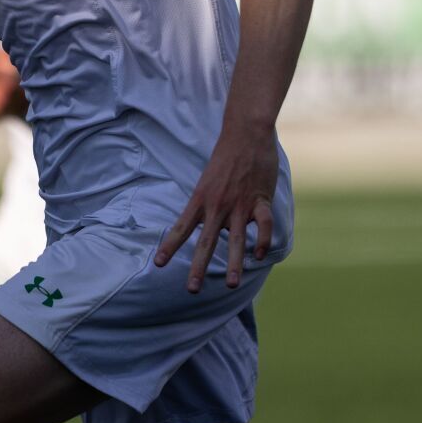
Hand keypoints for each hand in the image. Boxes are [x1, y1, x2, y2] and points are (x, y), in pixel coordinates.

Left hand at [153, 124, 278, 292]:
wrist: (246, 133)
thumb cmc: (226, 156)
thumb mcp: (208, 180)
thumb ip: (207, 204)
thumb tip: (205, 223)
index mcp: (201, 199)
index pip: (181, 227)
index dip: (170, 246)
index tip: (158, 264)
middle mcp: (217, 205)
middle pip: (206, 241)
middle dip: (198, 267)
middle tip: (192, 289)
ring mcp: (239, 204)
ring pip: (235, 240)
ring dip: (234, 264)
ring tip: (231, 284)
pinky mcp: (259, 200)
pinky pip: (263, 225)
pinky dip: (262, 241)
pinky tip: (260, 254)